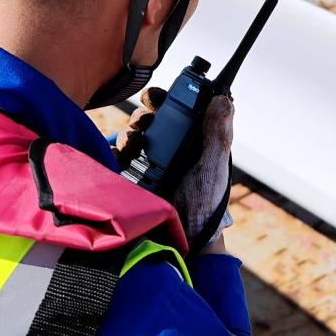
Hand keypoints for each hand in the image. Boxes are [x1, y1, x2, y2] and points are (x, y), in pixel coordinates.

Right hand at [115, 87, 233, 251]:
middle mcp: (168, 151)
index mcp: (191, 143)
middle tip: (145, 120)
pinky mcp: (132, 181)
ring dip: (129, 133)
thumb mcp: (213, 166)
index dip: (164, 100)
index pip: (175, 112)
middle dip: (143, 115)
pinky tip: (118, 156)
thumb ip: (217, 133)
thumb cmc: (205, 204)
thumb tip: (222, 99)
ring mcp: (148, 166)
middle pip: (149, 121)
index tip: (157, 96)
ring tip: (135, 142)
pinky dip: (113, 154)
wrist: (186, 240)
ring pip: (131, 138)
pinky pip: (116, 161)